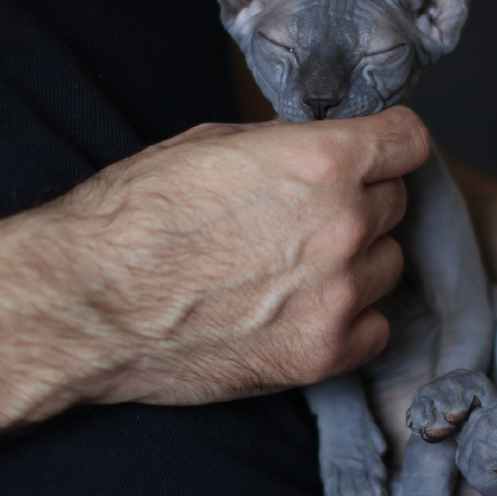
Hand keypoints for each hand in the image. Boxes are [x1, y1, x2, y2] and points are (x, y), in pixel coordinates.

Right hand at [0, 106, 430, 411]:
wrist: (86, 303)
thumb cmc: (132, 218)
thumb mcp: (210, 145)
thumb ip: (286, 148)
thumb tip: (321, 151)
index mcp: (321, 161)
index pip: (409, 140)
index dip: (388, 146)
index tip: (377, 156)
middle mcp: (343, 226)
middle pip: (396, 204)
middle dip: (361, 202)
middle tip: (309, 216)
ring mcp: (337, 296)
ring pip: (388, 265)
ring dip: (356, 262)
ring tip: (297, 267)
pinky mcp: (320, 355)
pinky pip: (375, 328)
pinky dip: (350, 318)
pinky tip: (302, 309)